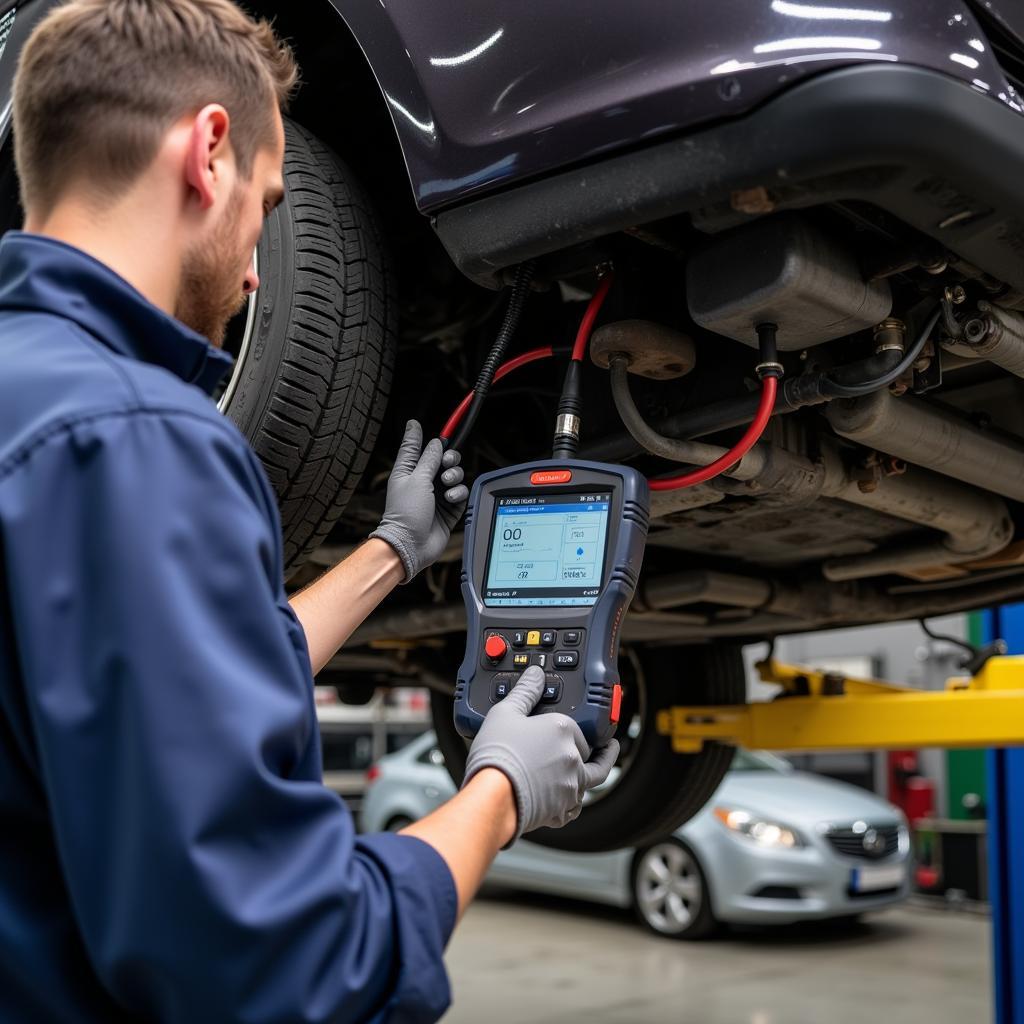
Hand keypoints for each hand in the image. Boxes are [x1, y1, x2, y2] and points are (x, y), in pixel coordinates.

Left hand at [369, 420, 468, 582]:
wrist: (411, 545)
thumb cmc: (406, 514)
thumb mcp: (417, 479)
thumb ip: (429, 458)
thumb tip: (436, 442)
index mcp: (408, 472)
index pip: (414, 447)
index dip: (417, 435)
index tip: (418, 422)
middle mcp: (422, 482)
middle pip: (442, 460)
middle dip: (449, 459)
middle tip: (448, 463)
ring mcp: (436, 496)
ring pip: (455, 476)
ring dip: (455, 477)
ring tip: (447, 485)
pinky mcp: (448, 510)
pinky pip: (460, 493)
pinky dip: (458, 493)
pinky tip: (451, 498)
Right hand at [462, 666, 619, 843]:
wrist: (492, 795)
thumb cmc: (497, 756)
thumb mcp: (505, 713)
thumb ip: (524, 692)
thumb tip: (535, 675)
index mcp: (563, 731)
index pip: (578, 729)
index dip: (573, 730)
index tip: (580, 730)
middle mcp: (572, 758)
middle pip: (591, 755)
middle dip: (593, 753)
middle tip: (602, 749)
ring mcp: (569, 786)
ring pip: (588, 783)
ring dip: (589, 778)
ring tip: (591, 773)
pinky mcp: (560, 810)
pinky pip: (573, 808)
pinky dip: (572, 804)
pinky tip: (568, 802)